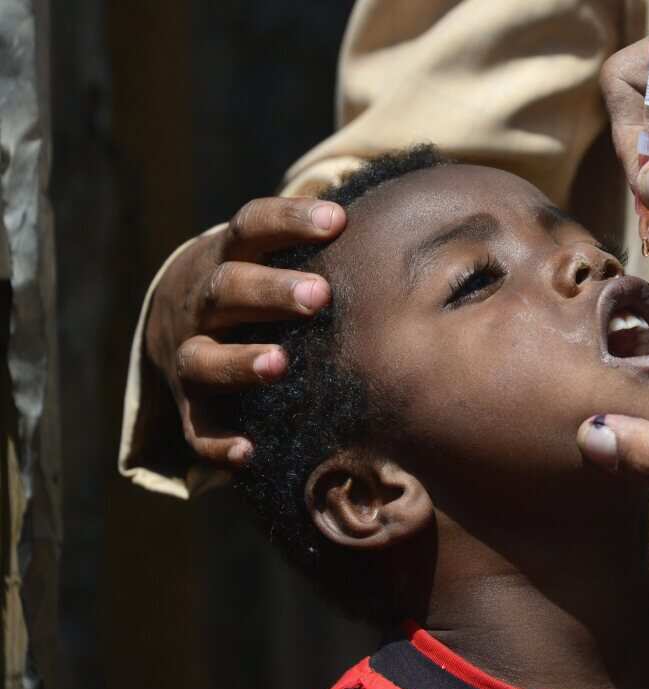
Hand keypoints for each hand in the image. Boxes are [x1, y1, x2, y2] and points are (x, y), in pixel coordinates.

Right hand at [144, 197, 344, 464]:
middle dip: (272, 291)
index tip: (337, 220)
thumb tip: (410, 214)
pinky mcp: (190, 406)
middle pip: (228, 288)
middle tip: (320, 295)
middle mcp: (205, 304)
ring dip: (240, 361)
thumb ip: (325, 241)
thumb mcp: (275, 252)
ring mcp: (192, 355)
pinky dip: (217, 443)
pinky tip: (249, 453)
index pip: (252, 226)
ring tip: (280, 364)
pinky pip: (196, 429)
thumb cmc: (260, 283)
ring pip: (203, 359)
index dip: (290, 220)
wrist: (177, 318)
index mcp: (230, 257)